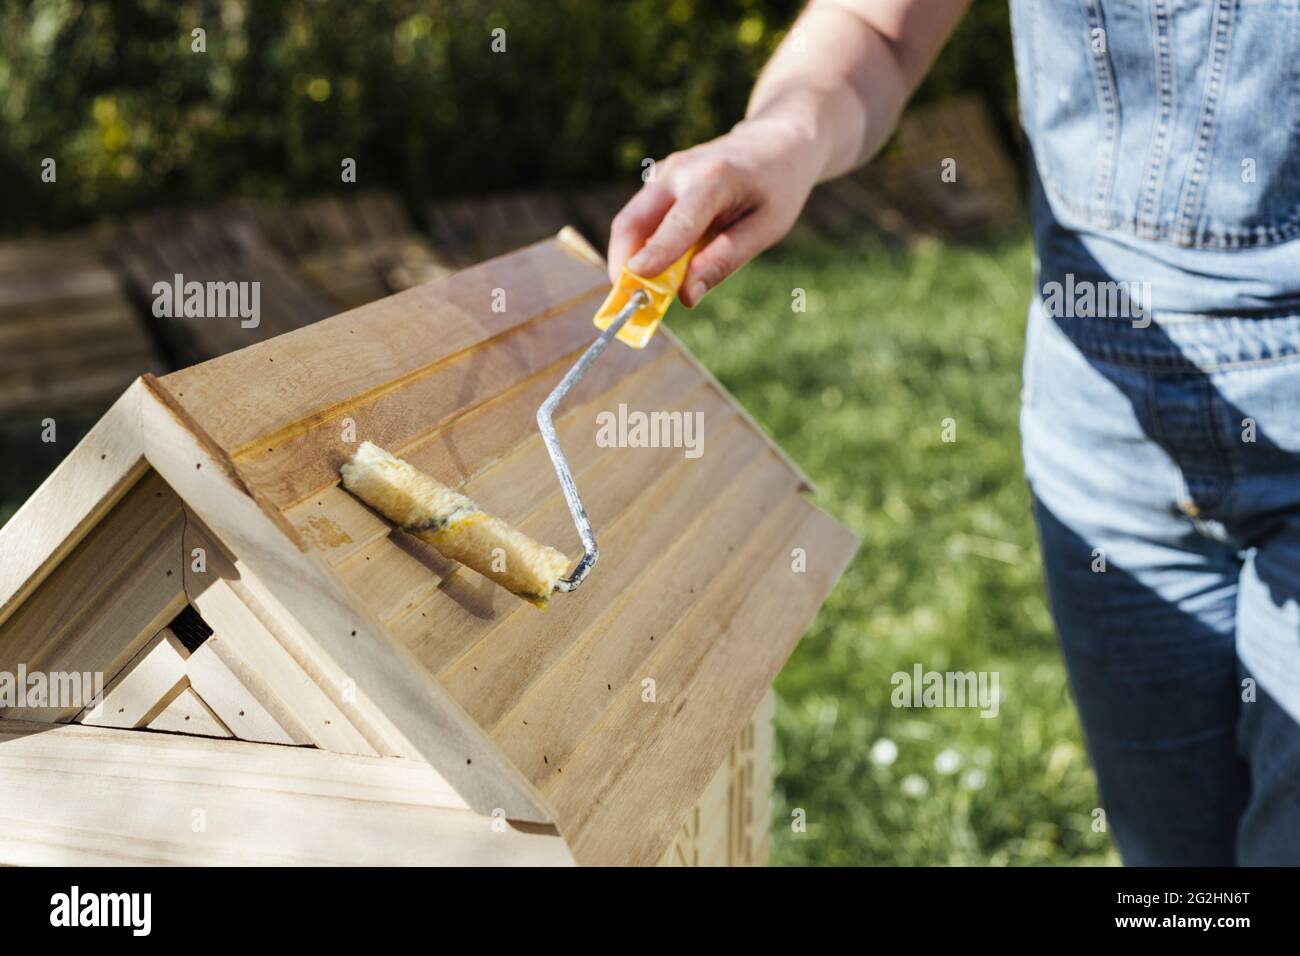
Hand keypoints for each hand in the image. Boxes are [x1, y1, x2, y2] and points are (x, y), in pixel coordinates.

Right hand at [607, 114, 824, 306]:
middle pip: (632, 222)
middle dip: (624, 265)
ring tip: (643, 293)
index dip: (655, 254)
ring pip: (629, 223)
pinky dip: (640, 249)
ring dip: (629, 260)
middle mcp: (679, 170)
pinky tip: (657, 270)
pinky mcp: (657, 182)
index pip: (678, 223)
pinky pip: (638, 220)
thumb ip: (725, 260)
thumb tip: (686, 295)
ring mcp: (663, 173)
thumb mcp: (766, 229)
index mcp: (713, 178)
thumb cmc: (776, 188)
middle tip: (629, 304)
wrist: (774, 142)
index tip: (634, 281)